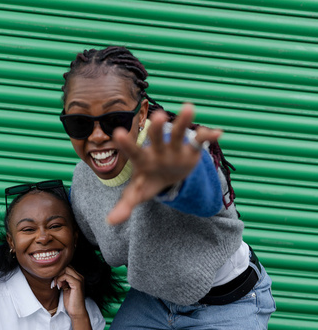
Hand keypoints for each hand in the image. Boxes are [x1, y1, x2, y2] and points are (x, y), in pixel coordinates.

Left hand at [53, 266, 86, 318]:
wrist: (76, 311)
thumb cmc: (71, 301)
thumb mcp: (65, 288)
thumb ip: (63, 280)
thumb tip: (56, 274)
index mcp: (77, 277)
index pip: (67, 267)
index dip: (58, 272)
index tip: (53, 281)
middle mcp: (79, 276)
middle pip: (66, 266)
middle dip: (57, 273)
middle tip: (53, 282)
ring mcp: (79, 279)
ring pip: (65, 269)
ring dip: (57, 276)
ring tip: (55, 285)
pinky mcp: (77, 283)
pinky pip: (65, 276)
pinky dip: (59, 280)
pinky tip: (58, 287)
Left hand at [107, 103, 221, 224]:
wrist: (167, 177)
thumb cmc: (148, 182)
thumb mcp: (137, 194)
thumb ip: (125, 206)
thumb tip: (110, 222)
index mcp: (143, 159)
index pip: (133, 151)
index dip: (127, 144)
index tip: (118, 133)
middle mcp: (158, 150)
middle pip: (157, 138)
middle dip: (158, 129)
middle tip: (159, 116)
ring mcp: (175, 148)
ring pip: (179, 133)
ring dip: (184, 122)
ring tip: (189, 107)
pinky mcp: (191, 150)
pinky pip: (200, 142)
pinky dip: (208, 137)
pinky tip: (217, 133)